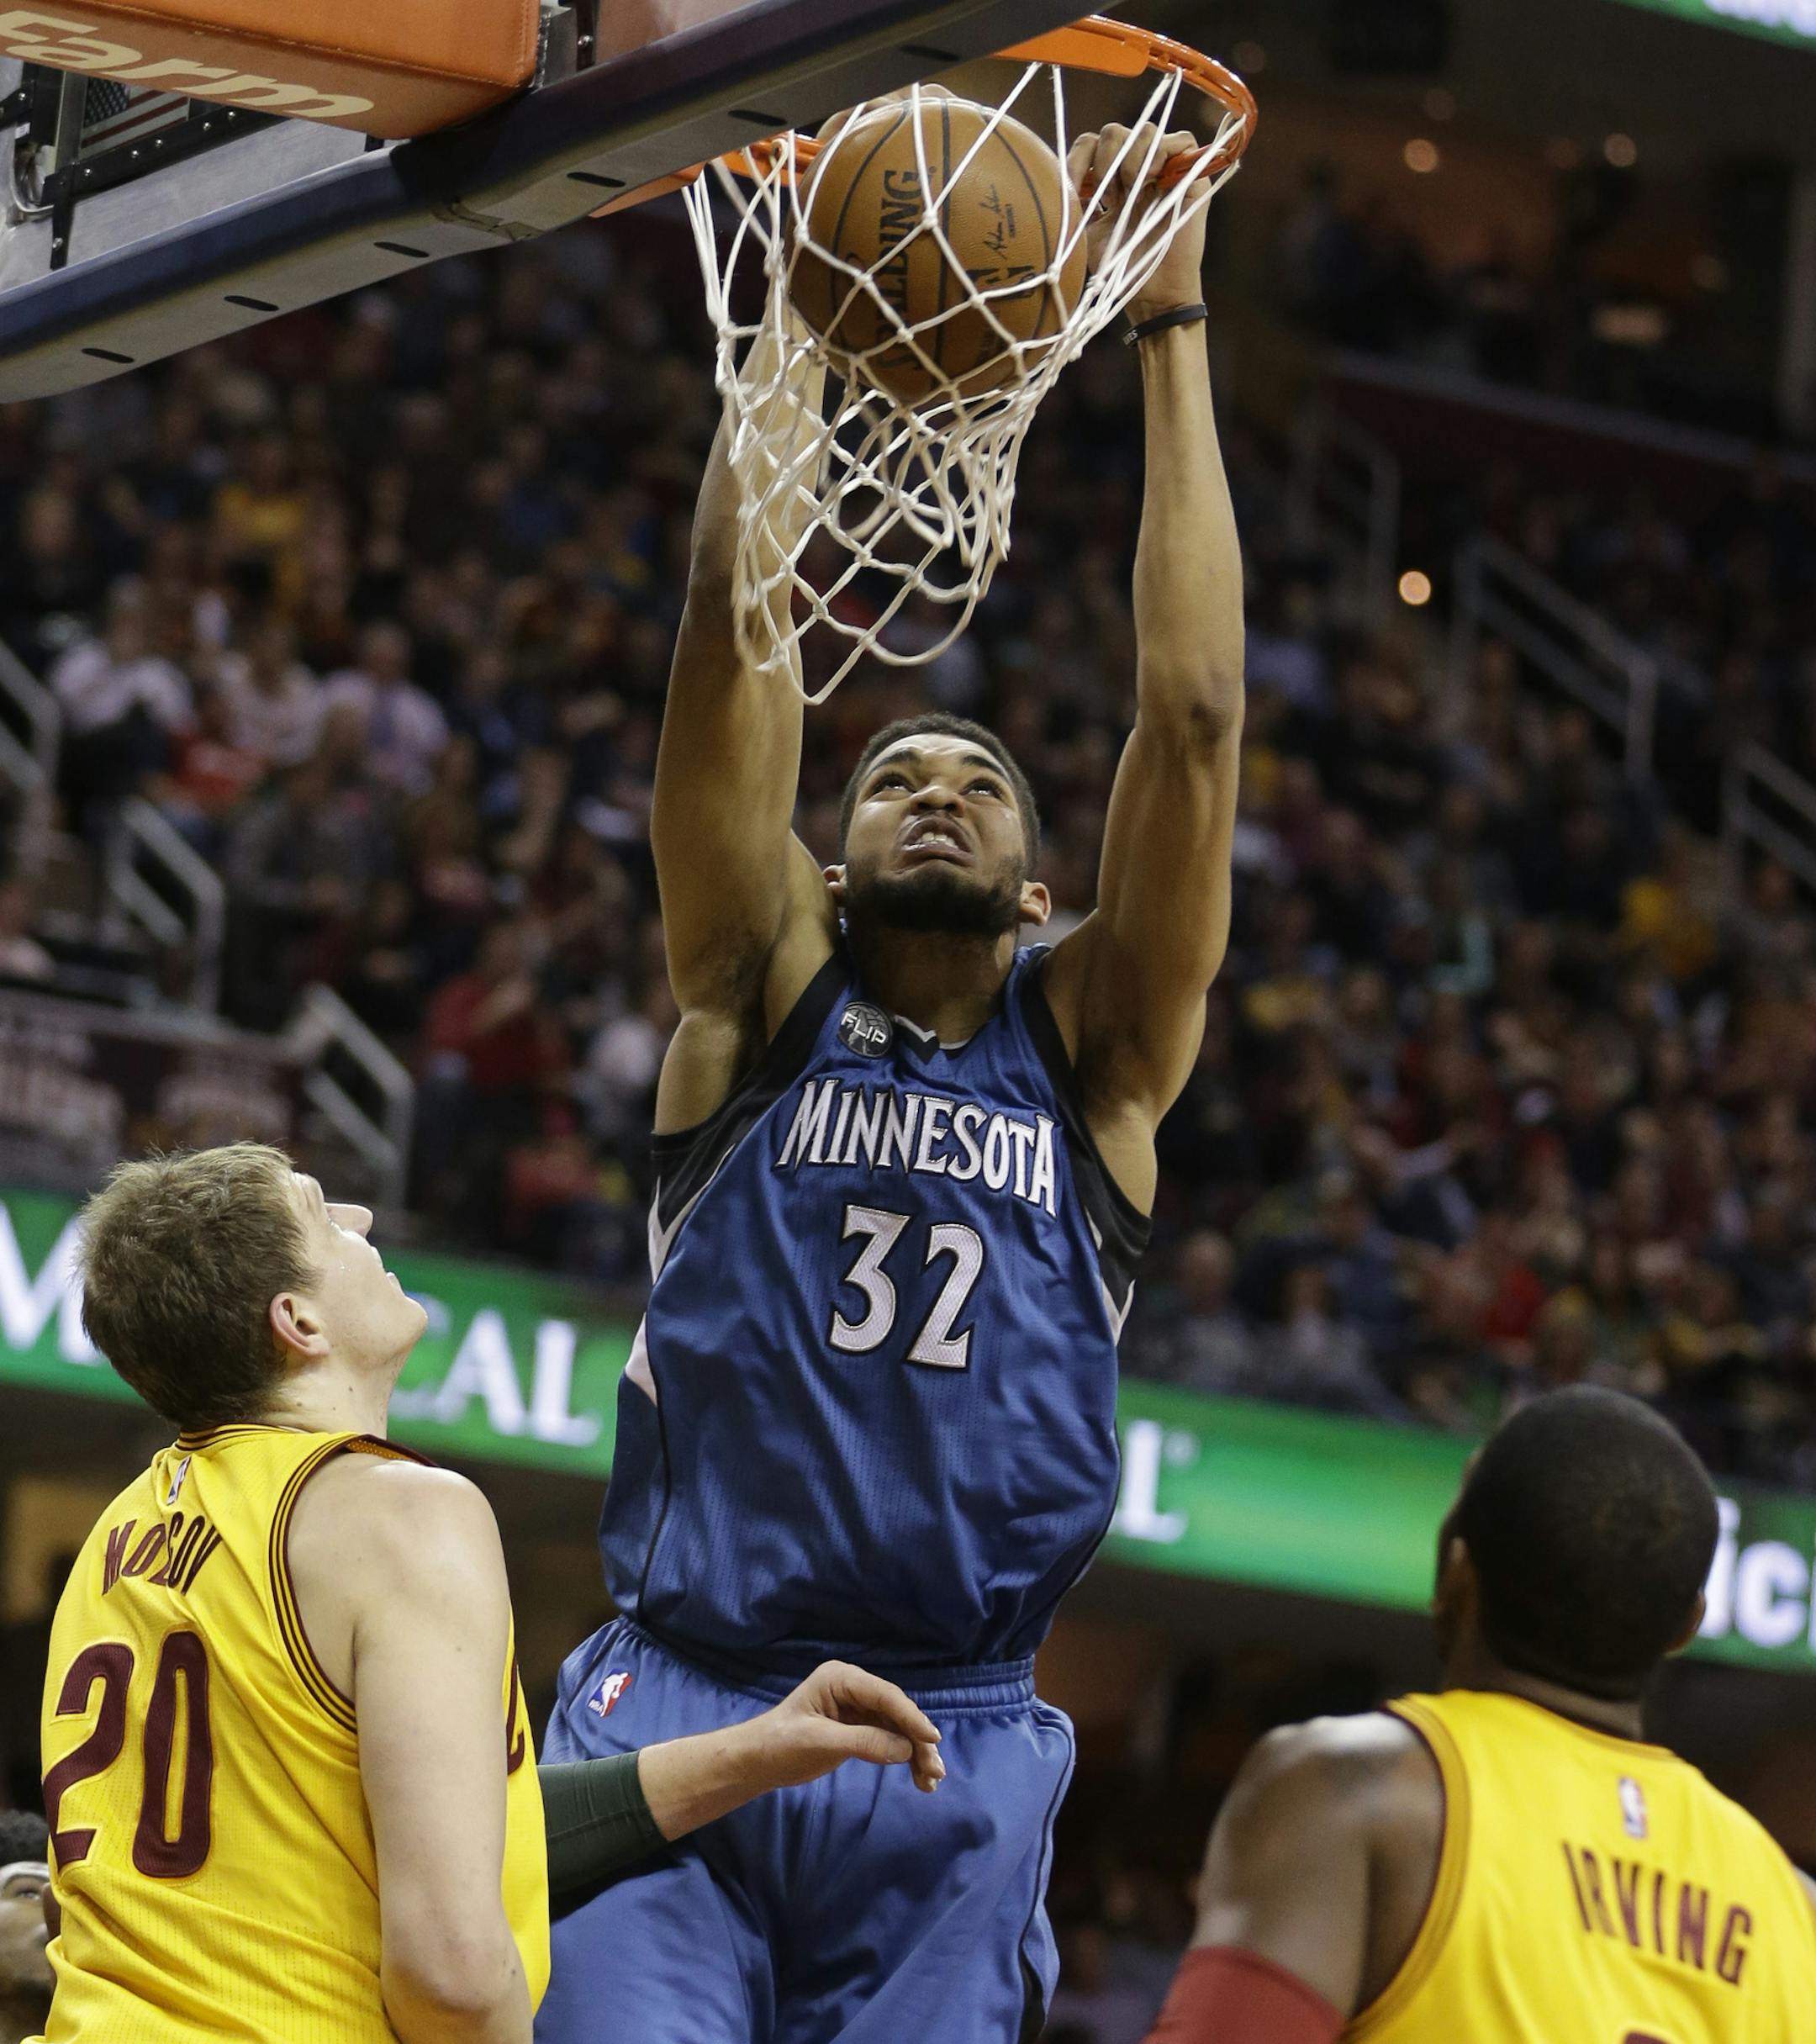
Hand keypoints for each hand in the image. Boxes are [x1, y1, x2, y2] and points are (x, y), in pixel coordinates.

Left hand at [747, 1661, 944, 1793]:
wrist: (758, 1761)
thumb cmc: (781, 1745)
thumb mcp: (820, 1743)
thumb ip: (863, 1742)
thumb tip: (905, 1749)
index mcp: (840, 1679)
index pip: (884, 1695)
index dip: (911, 1717)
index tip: (932, 1739)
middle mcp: (853, 1687)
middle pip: (896, 1711)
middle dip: (918, 1740)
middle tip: (936, 1771)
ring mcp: (857, 1706)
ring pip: (897, 1726)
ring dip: (916, 1752)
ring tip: (930, 1782)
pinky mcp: (859, 1726)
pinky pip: (889, 1738)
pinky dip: (904, 1756)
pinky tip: (918, 1777)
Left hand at [1066, 123, 1210, 317]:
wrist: (1150, 293)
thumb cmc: (1118, 267)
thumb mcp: (1085, 231)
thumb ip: (1073, 202)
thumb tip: (1054, 176)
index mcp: (1110, 180)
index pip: (1090, 144)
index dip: (1078, 160)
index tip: (1071, 189)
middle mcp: (1136, 169)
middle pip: (1114, 132)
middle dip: (1105, 159)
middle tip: (1109, 196)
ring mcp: (1164, 169)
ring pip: (1145, 130)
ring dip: (1131, 157)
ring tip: (1132, 190)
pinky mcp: (1191, 174)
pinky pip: (1182, 138)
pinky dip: (1163, 151)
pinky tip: (1152, 178)